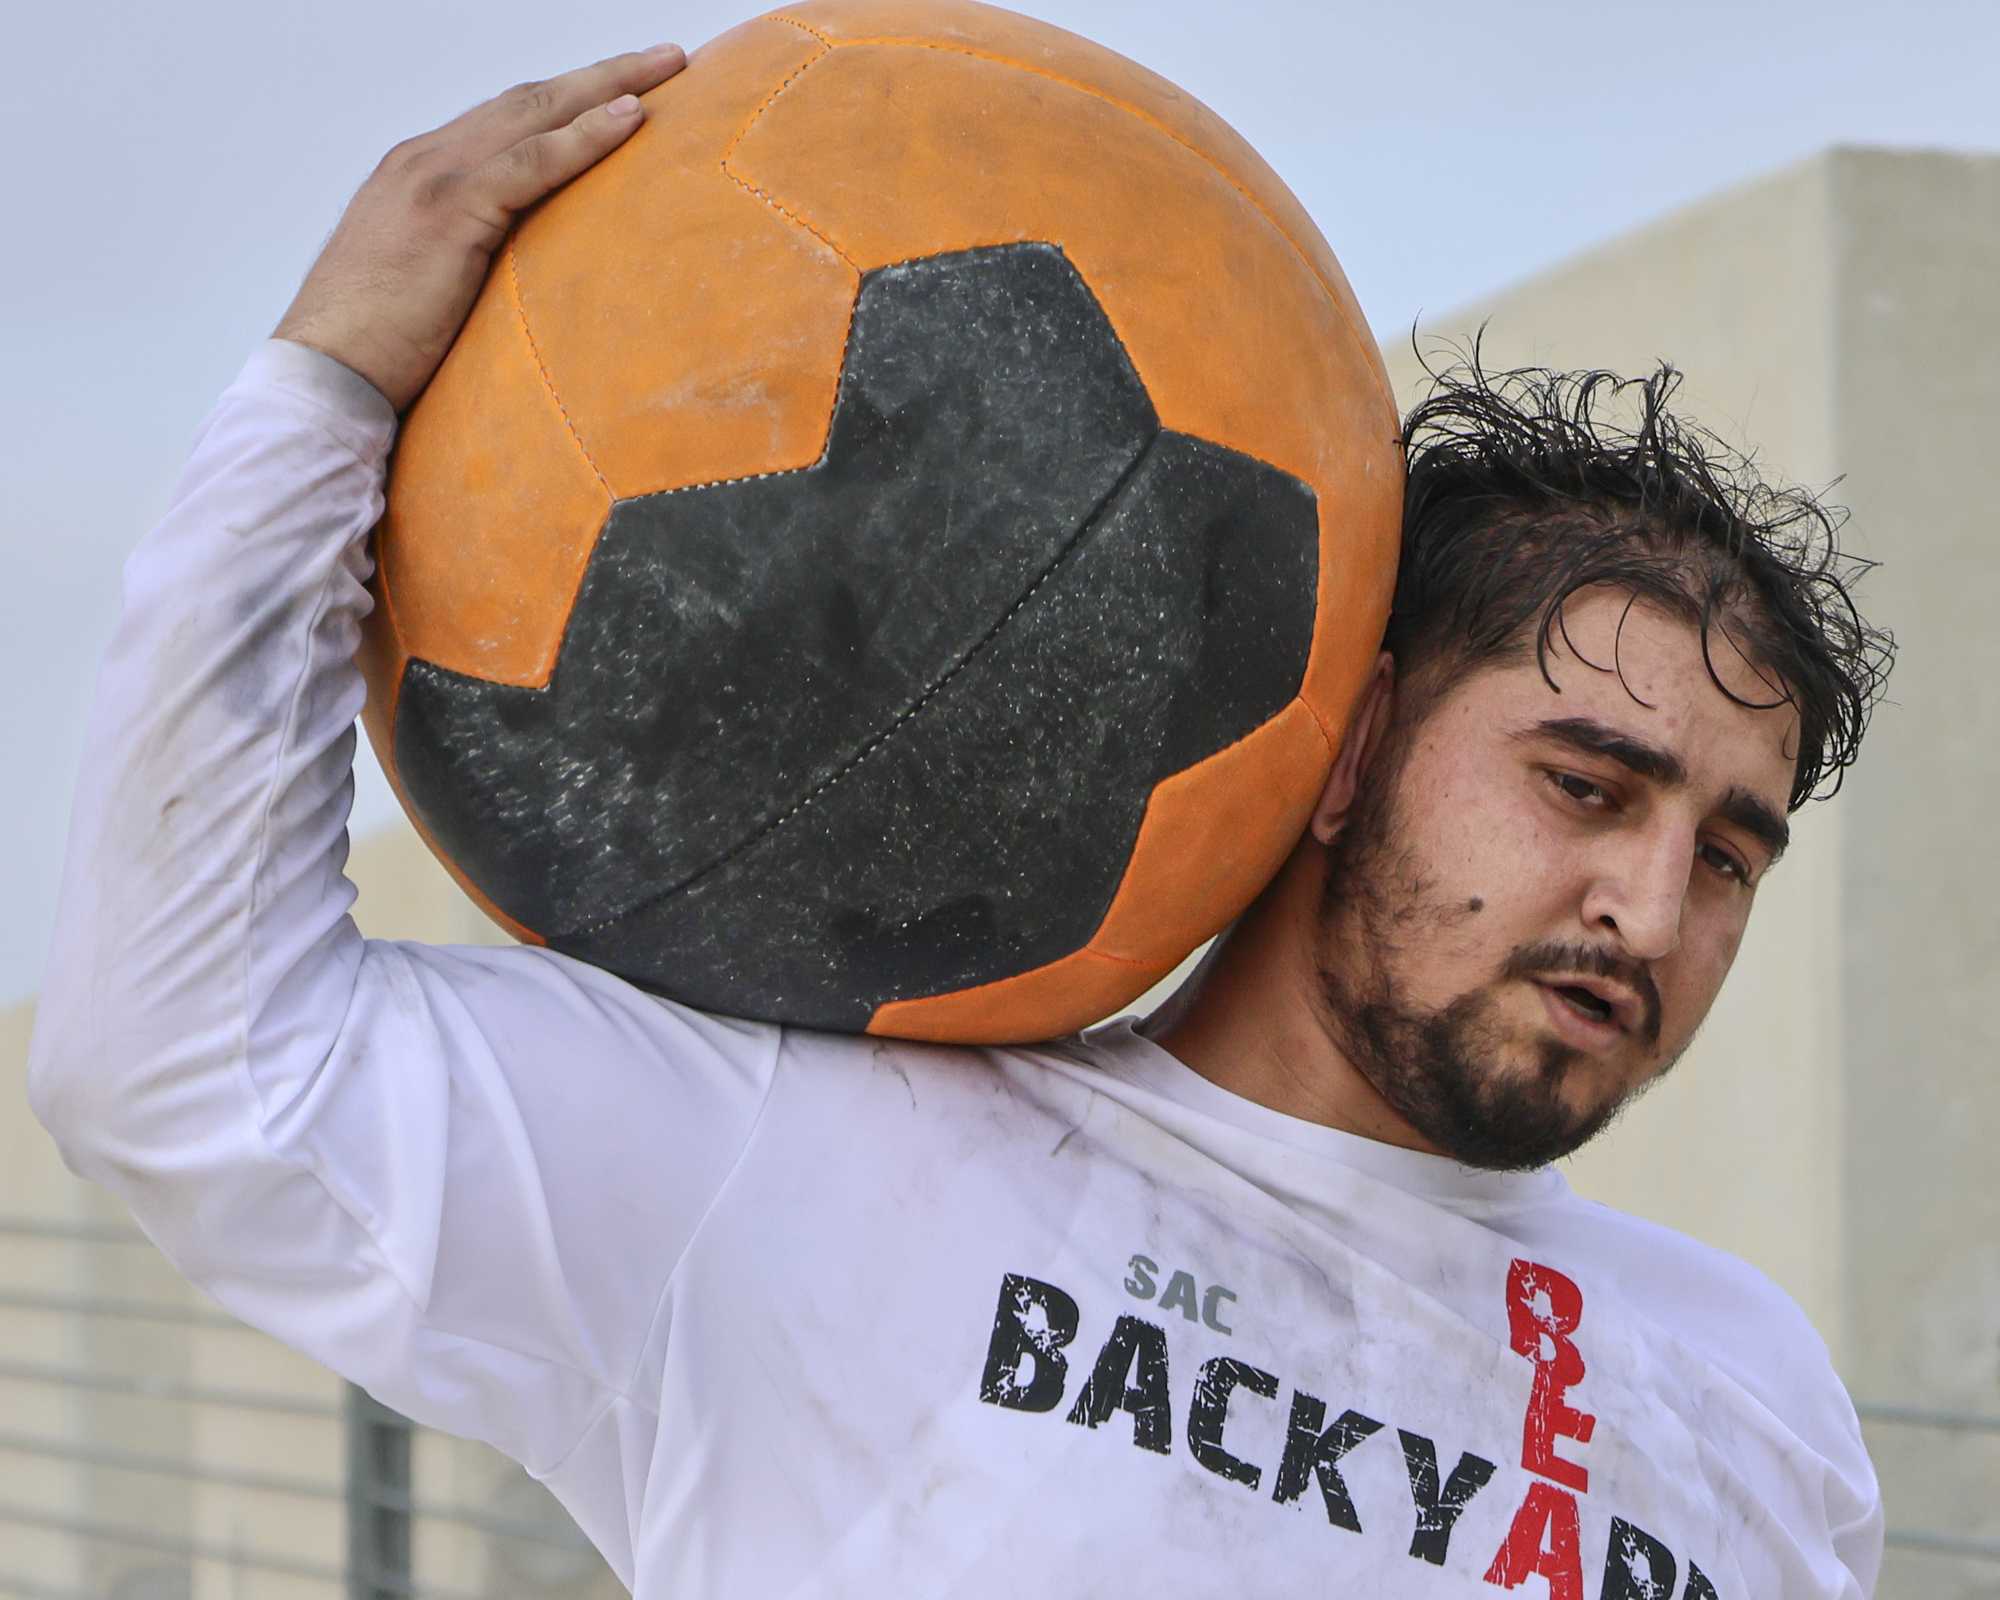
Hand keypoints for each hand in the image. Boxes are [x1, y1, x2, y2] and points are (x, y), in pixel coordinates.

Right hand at [272, 44, 687, 412]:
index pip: (505, 122)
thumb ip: (472, 264)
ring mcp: (434, 179)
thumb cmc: (375, 351)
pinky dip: (586, 136)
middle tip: (666, 57)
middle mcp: (425, 160)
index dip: (567, 101)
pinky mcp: (450, 212)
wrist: (323, 374)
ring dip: (609, 86)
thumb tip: (524, 282)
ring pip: (536, 113)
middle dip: (601, 74)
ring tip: (669, 68)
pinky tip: (631, 118)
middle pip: (529, 100)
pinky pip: (533, 162)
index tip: (622, 89)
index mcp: (418, 175)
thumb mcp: (429, 289)